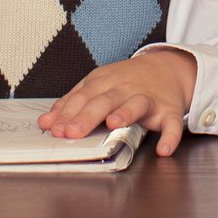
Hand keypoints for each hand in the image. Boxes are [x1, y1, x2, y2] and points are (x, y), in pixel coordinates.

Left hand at [38, 48, 198, 156]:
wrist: (168, 68)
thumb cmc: (125, 82)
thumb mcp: (97, 86)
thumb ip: (71, 104)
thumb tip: (45, 123)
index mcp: (105, 82)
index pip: (83, 97)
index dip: (68, 113)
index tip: (55, 130)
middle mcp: (125, 88)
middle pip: (105, 100)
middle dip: (88, 115)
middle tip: (73, 132)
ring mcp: (149, 99)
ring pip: (137, 104)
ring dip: (126, 113)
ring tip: (115, 124)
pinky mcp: (169, 110)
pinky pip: (172, 123)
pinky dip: (170, 136)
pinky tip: (164, 149)